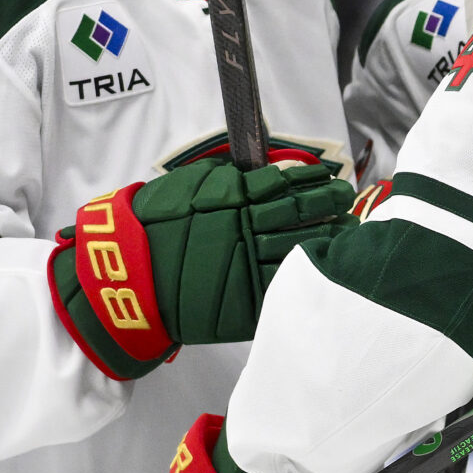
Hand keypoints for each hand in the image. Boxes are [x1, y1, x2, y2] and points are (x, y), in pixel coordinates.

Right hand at [51, 155, 354, 377]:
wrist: (124, 275)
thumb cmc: (153, 226)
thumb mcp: (190, 187)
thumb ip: (231, 178)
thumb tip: (273, 171)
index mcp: (232, 197)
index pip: (286, 182)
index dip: (313, 179)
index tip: (331, 175)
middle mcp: (244, 228)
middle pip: (301, 212)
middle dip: (329, 204)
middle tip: (347, 198)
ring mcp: (247, 265)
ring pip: (301, 247)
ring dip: (329, 236)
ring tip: (348, 228)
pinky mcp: (245, 300)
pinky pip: (284, 284)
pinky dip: (307, 271)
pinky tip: (324, 262)